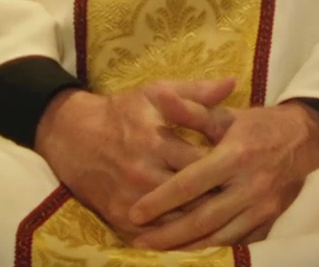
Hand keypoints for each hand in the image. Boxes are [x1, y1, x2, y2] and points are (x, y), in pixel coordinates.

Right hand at [34, 77, 234, 240]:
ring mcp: (130, 199)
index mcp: (157, 142)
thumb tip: (233, 83)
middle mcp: (143, 174)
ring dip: (202, 219)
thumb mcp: (157, 93)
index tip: (246, 166)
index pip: (204, 162)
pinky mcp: (118, 217)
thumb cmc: (121, 111)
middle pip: (194, 196)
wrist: (71, 136)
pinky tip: (198, 232)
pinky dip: (177, 235)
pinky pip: (154, 235)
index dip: (228, 166)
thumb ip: (197, 92)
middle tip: (243, 195)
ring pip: (177, 219)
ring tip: (228, 214)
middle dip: (220, 196)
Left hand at [125, 100, 318, 249]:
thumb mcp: (227, 116)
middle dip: (167, 234)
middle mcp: (250, 185)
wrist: (307, 138)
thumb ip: (191, 111)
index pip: (190, 184)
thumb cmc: (260, 126)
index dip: (160, 200)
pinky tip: (190, 249)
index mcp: (235, 156)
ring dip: (186, 246)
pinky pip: (236, 241)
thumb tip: (160, 96)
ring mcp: (262, 206)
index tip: (135, 213)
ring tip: (158, 249)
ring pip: (218, 236)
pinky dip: (211, 247)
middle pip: (201, 219)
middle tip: (139, 241)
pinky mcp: (270, 219)